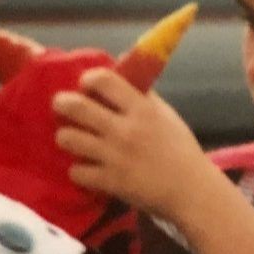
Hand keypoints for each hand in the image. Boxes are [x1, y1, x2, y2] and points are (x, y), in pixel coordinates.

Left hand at [52, 68, 222, 223]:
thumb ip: (142, 93)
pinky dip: (79, 171)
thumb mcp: (167, 115)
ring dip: (67, 137)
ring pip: (67, 138)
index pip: (103, 80)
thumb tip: (121, 63)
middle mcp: (125, 130)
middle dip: (62, 103)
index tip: (87, 86)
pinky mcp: (109, 182)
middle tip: (64, 107)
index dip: (88, 79)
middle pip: (75, 106)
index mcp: (142, 110)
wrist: (192, 190)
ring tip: (75, 139)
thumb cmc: (181, 149)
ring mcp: (115, 157)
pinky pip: (75, 171)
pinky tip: (88, 169)